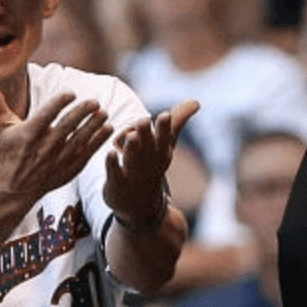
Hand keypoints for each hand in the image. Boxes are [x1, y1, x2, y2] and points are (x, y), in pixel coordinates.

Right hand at [0, 82, 111, 202]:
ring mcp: (58, 160)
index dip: (58, 104)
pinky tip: (109, 128)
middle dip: (81, 114)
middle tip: (95, 102)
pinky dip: (98, 142)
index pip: (45, 116)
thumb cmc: (9, 150)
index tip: (70, 93)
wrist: (16, 186)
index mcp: (28, 135)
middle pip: (66, 128)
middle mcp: (44, 148)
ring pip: (79, 140)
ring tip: (104, 113)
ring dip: (94, 127)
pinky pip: (87, 153)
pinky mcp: (69, 169)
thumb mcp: (1, 127)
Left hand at [104, 100, 199, 227]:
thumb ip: (176, 122)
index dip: (164, 128)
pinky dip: (113, 164)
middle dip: (146, 134)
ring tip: (130, 136)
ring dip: (132, 149)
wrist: (140, 206)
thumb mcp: (165, 145)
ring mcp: (133, 174)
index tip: (165, 115)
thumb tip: (196, 101)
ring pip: (133, 159)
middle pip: (148, 147)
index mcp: (161, 152)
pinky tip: (110, 153)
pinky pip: (115, 172)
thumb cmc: (152, 166)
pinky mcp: (117, 183)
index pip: (164, 138)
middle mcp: (149, 163)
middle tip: (143, 120)